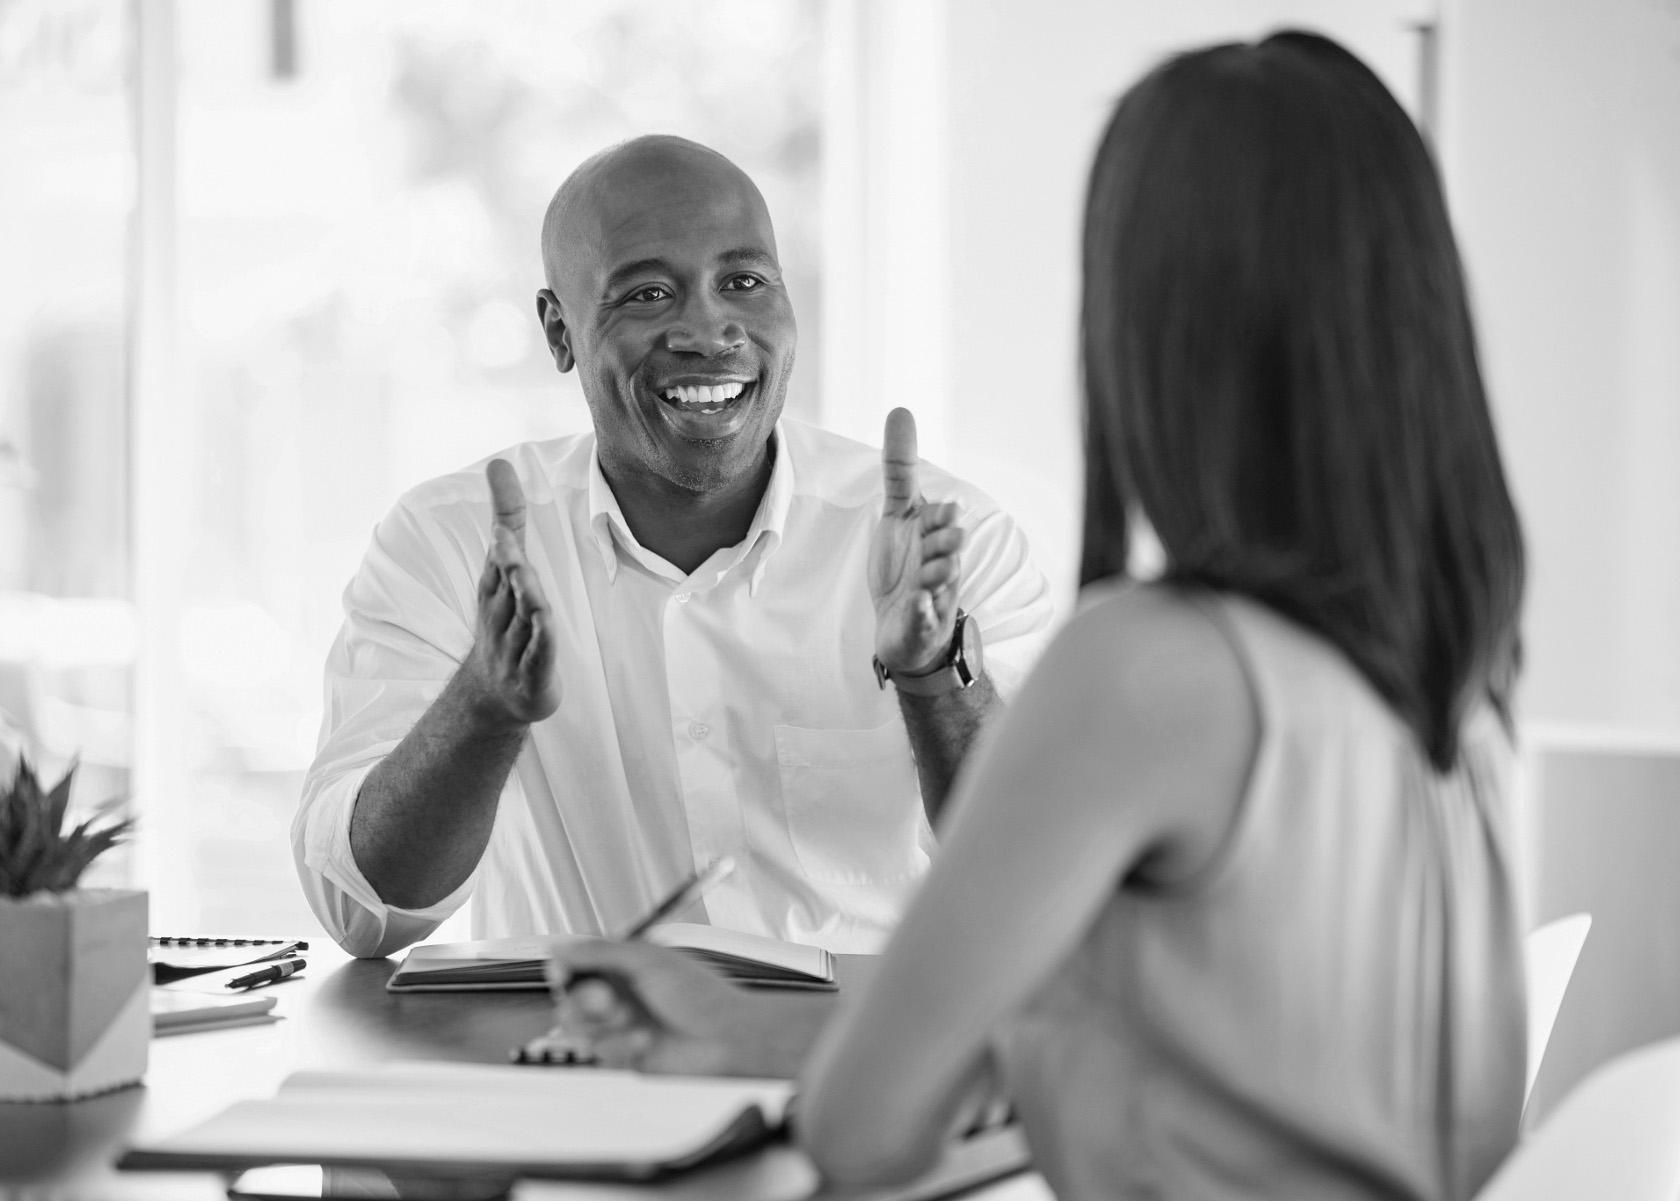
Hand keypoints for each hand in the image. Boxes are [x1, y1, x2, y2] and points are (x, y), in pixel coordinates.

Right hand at [462, 459, 559, 723]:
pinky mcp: (533, 672)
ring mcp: (516, 643)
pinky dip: (541, 637)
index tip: (499, 487)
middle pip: (508, 580)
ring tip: (523, 572)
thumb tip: (498, 463)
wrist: (494, 696)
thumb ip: (508, 518)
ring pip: (524, 613)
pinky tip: (544, 622)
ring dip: (525, 594)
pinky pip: (539, 652)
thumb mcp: (505, 570)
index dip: (503, 524)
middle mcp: (503, 611)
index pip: (501, 550)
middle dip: (507, 559)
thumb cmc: (505, 622)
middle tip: (504, 538)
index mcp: (497, 586)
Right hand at [544, 940, 778, 1075]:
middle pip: (570, 999)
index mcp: (625, 965)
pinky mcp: (625, 1056)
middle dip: (584, 1000)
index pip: (577, 965)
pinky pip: (601, 1052)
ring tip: (630, 1018)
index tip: (562, 973)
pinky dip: (620, 1044)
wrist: (726, 1038)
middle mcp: (620, 995)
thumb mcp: (648, 960)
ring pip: (580, 1029)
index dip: (563, 969)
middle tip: (606, 999)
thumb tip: (559, 946)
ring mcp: (621, 1027)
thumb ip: (600, 952)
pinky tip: (645, 1040)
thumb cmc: (701, 995)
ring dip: (603, 1024)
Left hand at [868, 409, 964, 675]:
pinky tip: (918, 606)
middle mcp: (936, 561)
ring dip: (936, 576)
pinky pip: (925, 618)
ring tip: (926, 581)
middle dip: (945, 543)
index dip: (942, 516)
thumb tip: (901, 409)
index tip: (948, 511)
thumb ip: (901, 467)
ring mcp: (932, 594)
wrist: (904, 625)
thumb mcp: (899, 513)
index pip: (938, 519)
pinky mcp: (922, 623)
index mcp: (931, 534)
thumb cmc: (905, 565)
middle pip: (947, 549)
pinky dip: (922, 613)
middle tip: (948, 539)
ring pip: (941, 582)